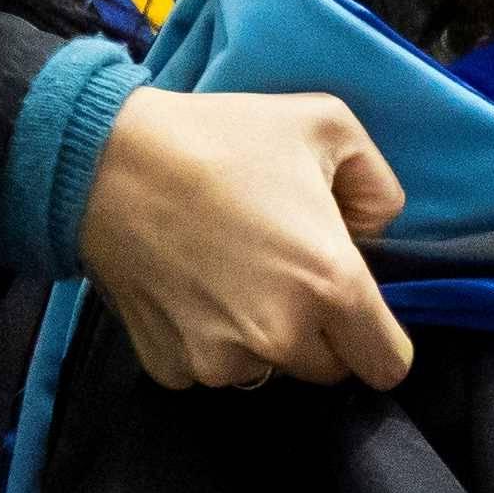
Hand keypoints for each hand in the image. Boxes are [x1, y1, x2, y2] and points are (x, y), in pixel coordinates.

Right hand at [75, 86, 415, 390]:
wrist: (107, 161)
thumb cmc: (220, 137)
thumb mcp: (326, 123)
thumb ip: (377, 184)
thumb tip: (376, 229)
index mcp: (331, 285)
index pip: (387, 364)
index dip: (381, 340)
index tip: (359, 314)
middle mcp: (280, 338)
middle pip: (327, 369)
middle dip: (320, 332)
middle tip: (285, 273)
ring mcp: (220, 361)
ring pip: (266, 369)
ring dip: (261, 338)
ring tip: (230, 273)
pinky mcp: (171, 367)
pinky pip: (208, 368)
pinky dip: (206, 340)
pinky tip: (190, 286)